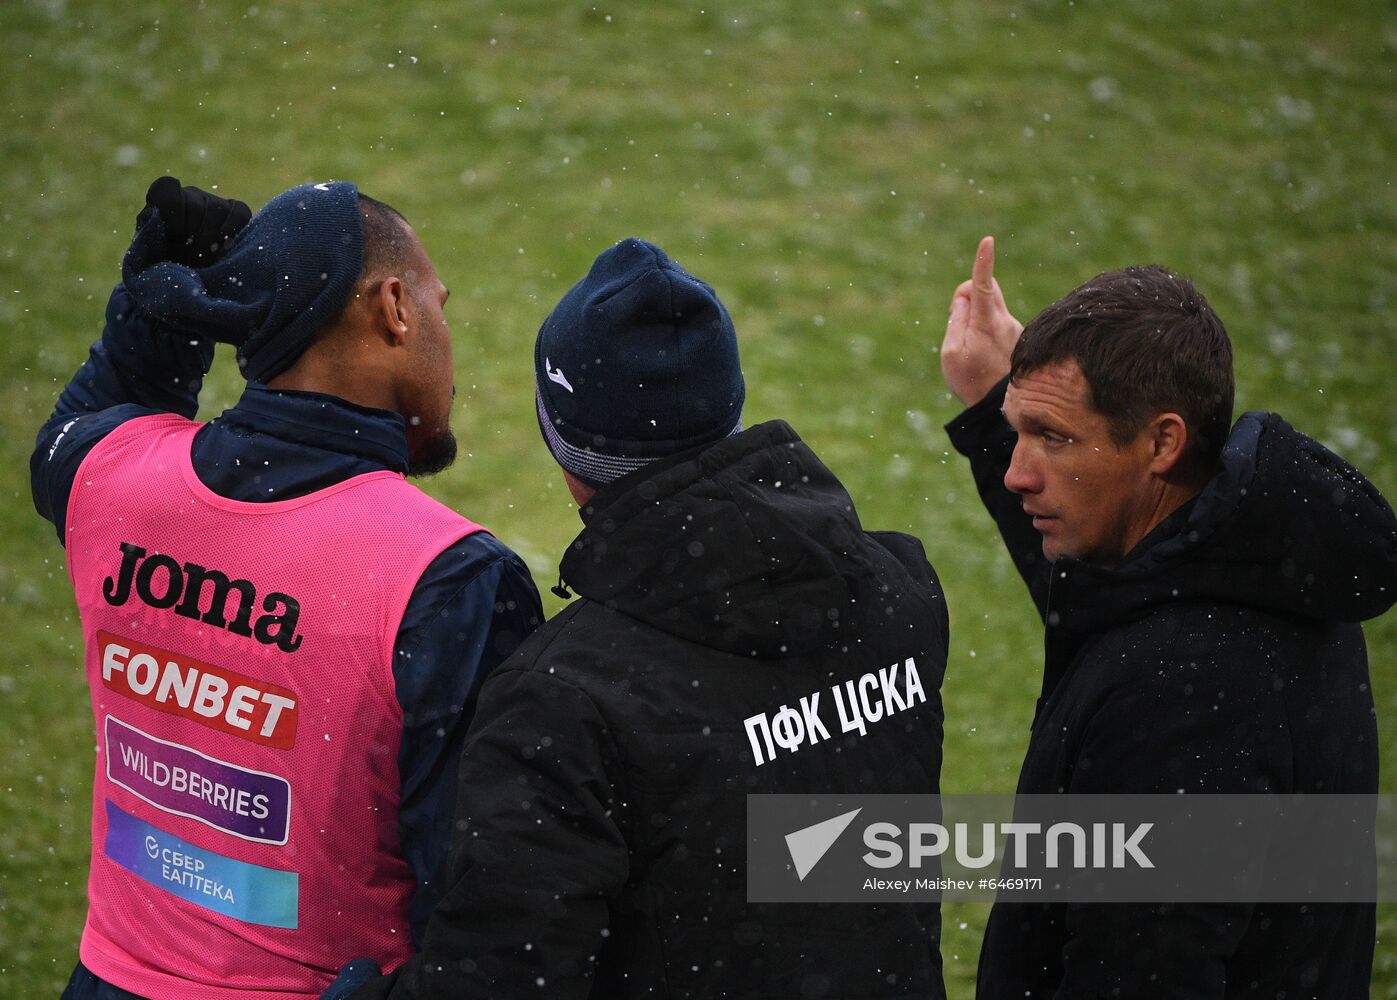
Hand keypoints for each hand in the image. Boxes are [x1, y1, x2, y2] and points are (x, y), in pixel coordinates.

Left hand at [135, 176, 250, 266]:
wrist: (186, 280)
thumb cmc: (164, 266)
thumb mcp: (148, 253)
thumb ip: (148, 234)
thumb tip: (154, 216)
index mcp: (162, 199)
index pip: (167, 188)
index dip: (172, 213)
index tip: (172, 238)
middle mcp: (189, 195)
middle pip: (195, 204)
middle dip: (193, 236)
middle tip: (188, 260)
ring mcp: (213, 202)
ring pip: (217, 208)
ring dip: (210, 238)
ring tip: (204, 260)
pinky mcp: (235, 212)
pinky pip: (239, 212)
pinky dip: (233, 229)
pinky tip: (224, 247)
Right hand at [940, 235, 1023, 406]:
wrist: (998, 407)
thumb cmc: (970, 380)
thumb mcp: (950, 352)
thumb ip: (955, 319)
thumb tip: (963, 296)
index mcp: (986, 322)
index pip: (982, 285)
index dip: (983, 262)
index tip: (988, 242)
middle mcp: (1004, 320)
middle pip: (986, 290)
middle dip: (968, 297)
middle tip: (957, 322)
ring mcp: (1013, 328)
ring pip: (990, 309)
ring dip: (977, 320)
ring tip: (973, 352)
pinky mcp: (1018, 337)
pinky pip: (997, 324)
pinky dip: (987, 333)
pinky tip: (986, 358)